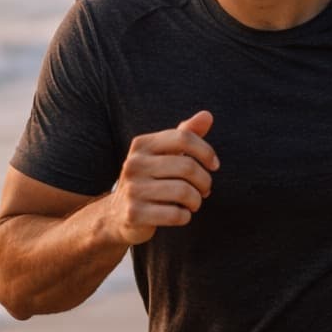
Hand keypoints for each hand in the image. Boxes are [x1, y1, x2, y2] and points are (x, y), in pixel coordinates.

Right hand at [106, 111, 217, 244]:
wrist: (117, 214)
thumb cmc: (149, 180)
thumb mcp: (164, 155)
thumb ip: (185, 135)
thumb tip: (207, 115)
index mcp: (141, 145)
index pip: (183, 137)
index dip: (206, 151)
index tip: (214, 165)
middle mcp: (134, 164)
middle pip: (187, 166)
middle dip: (204, 181)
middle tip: (204, 190)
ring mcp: (132, 189)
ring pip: (184, 192)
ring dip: (196, 201)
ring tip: (193, 203)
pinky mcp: (134, 214)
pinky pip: (175, 214)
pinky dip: (185, 216)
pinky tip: (180, 215)